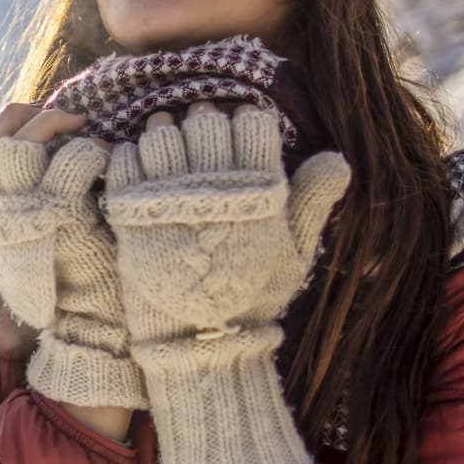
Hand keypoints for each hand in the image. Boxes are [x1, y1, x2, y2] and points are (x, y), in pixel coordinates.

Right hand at [0, 103, 147, 418]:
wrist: (87, 326)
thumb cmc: (73, 282)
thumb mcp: (45, 238)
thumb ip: (35, 202)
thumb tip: (47, 158)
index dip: (8, 123)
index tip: (40, 113)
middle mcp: (0, 212)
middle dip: (27, 116)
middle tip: (67, 115)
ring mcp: (25, 215)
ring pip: (21, 146)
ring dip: (56, 128)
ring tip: (87, 133)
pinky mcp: (59, 219)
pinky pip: (68, 165)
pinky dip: (88, 151)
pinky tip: (106, 156)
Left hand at [102, 103, 350, 463]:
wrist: (198, 342)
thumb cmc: (251, 296)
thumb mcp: (293, 253)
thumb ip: (312, 201)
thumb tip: (338, 159)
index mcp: (256, 190)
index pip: (253, 123)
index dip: (245, 123)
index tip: (237, 134)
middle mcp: (214, 187)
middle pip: (206, 121)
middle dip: (203, 122)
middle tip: (199, 133)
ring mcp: (169, 197)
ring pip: (163, 133)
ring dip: (164, 132)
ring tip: (167, 144)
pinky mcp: (132, 212)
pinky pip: (125, 159)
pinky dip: (130, 153)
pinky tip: (140, 165)